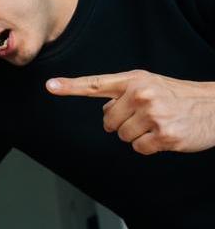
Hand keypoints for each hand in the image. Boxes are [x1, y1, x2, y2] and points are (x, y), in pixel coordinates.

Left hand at [47, 70, 214, 153]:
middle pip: (107, 121)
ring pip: (122, 136)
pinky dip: (149, 146)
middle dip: (123, 123)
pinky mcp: (163, 135)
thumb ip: (123, 94)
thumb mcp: (151, 85)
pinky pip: (138, 148)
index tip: (49, 85)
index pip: (96, 84)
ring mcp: (153, 115)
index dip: (70, 86)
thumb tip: (104, 111)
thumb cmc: (179, 96)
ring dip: (138, 135)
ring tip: (159, 123)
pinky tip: (166, 135)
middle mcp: (142, 94)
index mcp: (135, 80)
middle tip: (148, 116)